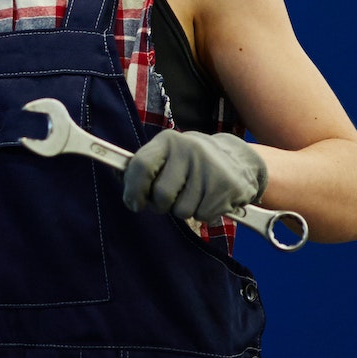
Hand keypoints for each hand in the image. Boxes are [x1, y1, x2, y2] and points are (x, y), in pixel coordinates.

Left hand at [122, 128, 268, 223]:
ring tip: (194, 194)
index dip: (133, 189)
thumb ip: (143, 167)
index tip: (133, 203)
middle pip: (161, 195)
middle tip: (169, 199)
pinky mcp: (228, 186)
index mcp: (168, 141)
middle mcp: (189, 150)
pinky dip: (203, 213)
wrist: (239, 160)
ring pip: (182, 211)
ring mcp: (210, 167)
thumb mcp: (167, 155)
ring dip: (184, 210)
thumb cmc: (190, 162)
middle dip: (161, 205)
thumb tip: (118, 176)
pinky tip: (210, 198)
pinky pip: (203, 216)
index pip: (141, 165)